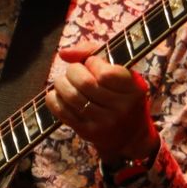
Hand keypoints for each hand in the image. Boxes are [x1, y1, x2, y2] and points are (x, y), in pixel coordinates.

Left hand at [47, 40, 159, 163]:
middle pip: (84, 83)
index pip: (104, 73)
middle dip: (72, 71)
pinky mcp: (88, 132)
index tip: (92, 64)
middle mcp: (121, 107)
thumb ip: (92, 52)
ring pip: (71, 96)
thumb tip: (63, 53)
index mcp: (133, 89)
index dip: (91, 62)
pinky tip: (58, 94)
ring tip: (64, 82)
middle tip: (73, 71)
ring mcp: (104, 122)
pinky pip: (63, 111)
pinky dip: (54, 99)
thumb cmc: (120, 94)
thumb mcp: (119, 71)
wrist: (130, 135)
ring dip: (61, 84)